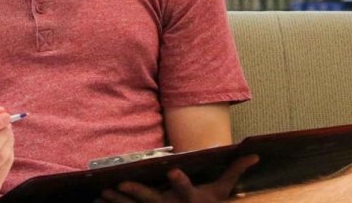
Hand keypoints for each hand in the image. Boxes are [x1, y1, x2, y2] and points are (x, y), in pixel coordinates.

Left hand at [99, 155, 258, 202]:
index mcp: (190, 199)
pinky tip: (97, 201)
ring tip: (102, 193)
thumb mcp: (222, 192)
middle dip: (137, 194)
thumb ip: (234, 172)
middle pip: (153, 200)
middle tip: (120, 184)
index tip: (173, 170)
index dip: (180, 181)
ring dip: (117, 202)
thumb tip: (254, 154)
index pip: (185, 188)